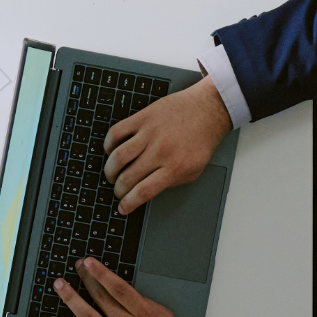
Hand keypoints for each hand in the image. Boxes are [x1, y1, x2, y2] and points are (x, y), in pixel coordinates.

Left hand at [48, 258, 201, 316]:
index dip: (101, 273)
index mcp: (144, 315)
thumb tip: (124, 290)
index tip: (90, 262)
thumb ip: (146, 303)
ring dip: (71, 298)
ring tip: (59, 285)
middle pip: (101, 298)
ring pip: (87, 316)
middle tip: (76, 266)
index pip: (118, 288)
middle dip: (86, 278)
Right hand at [102, 75, 231, 214]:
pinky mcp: (142, 118)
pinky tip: (111, 151)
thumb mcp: (194, 170)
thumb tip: (148, 191)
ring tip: (112, 174)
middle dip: (118, 189)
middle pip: (128, 177)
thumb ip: (171, 182)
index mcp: (174, 167)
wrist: (208, 109)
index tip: (122, 207)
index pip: (143, 191)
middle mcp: (160, 151)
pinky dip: (108, 145)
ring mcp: (149, 133)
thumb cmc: (202, 140)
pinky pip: (116, 133)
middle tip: (118, 190)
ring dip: (110, 170)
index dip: (128, 203)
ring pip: (118, 157)